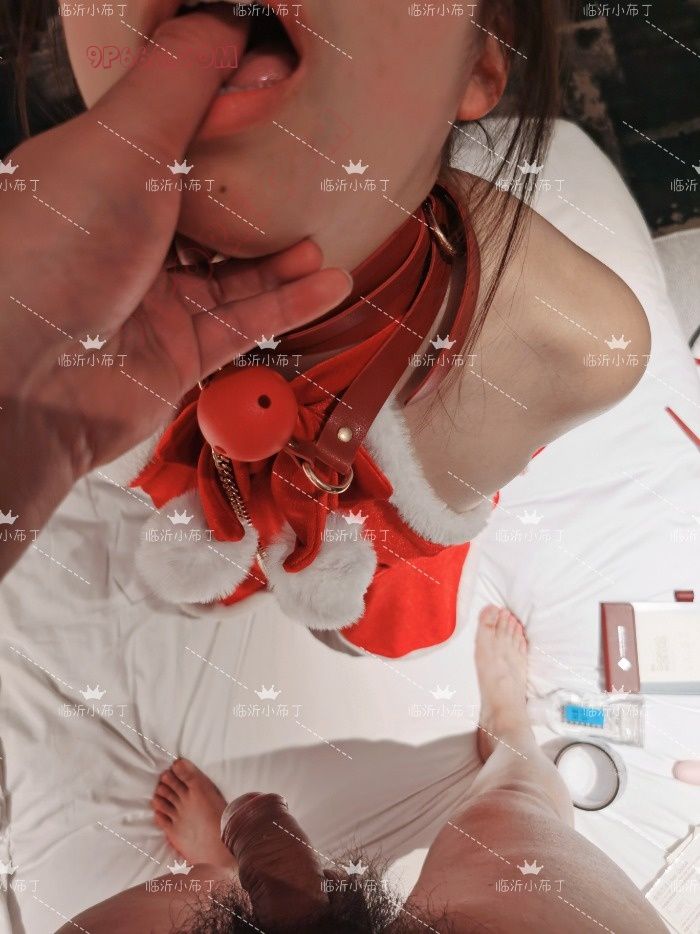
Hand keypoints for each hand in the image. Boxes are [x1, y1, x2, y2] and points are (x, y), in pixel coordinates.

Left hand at [0, 8, 350, 474]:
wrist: (27, 379)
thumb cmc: (57, 250)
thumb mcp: (122, 141)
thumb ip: (178, 79)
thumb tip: (226, 20)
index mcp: (98, 179)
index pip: (170, 144)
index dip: (223, 129)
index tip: (274, 113)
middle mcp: (122, 240)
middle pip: (207, 215)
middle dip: (261, 204)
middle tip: (308, 188)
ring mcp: (149, 302)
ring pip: (231, 276)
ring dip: (282, 261)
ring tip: (323, 243)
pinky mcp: (175, 356)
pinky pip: (241, 326)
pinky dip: (287, 305)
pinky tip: (328, 284)